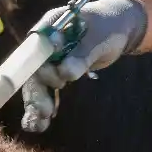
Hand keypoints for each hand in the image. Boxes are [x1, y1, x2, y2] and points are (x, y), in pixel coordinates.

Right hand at [19, 0, 147, 132]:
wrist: (117, 28)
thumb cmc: (109, 26)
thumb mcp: (99, 37)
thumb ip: (82, 54)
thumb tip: (66, 73)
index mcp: (50, 27)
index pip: (35, 49)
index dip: (38, 68)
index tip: (54, 83)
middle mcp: (44, 44)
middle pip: (34, 70)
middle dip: (37, 92)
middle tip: (45, 112)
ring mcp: (49, 60)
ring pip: (38, 84)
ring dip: (37, 104)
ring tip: (38, 125)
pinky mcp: (56, 73)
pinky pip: (46, 90)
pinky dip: (44, 106)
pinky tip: (40, 125)